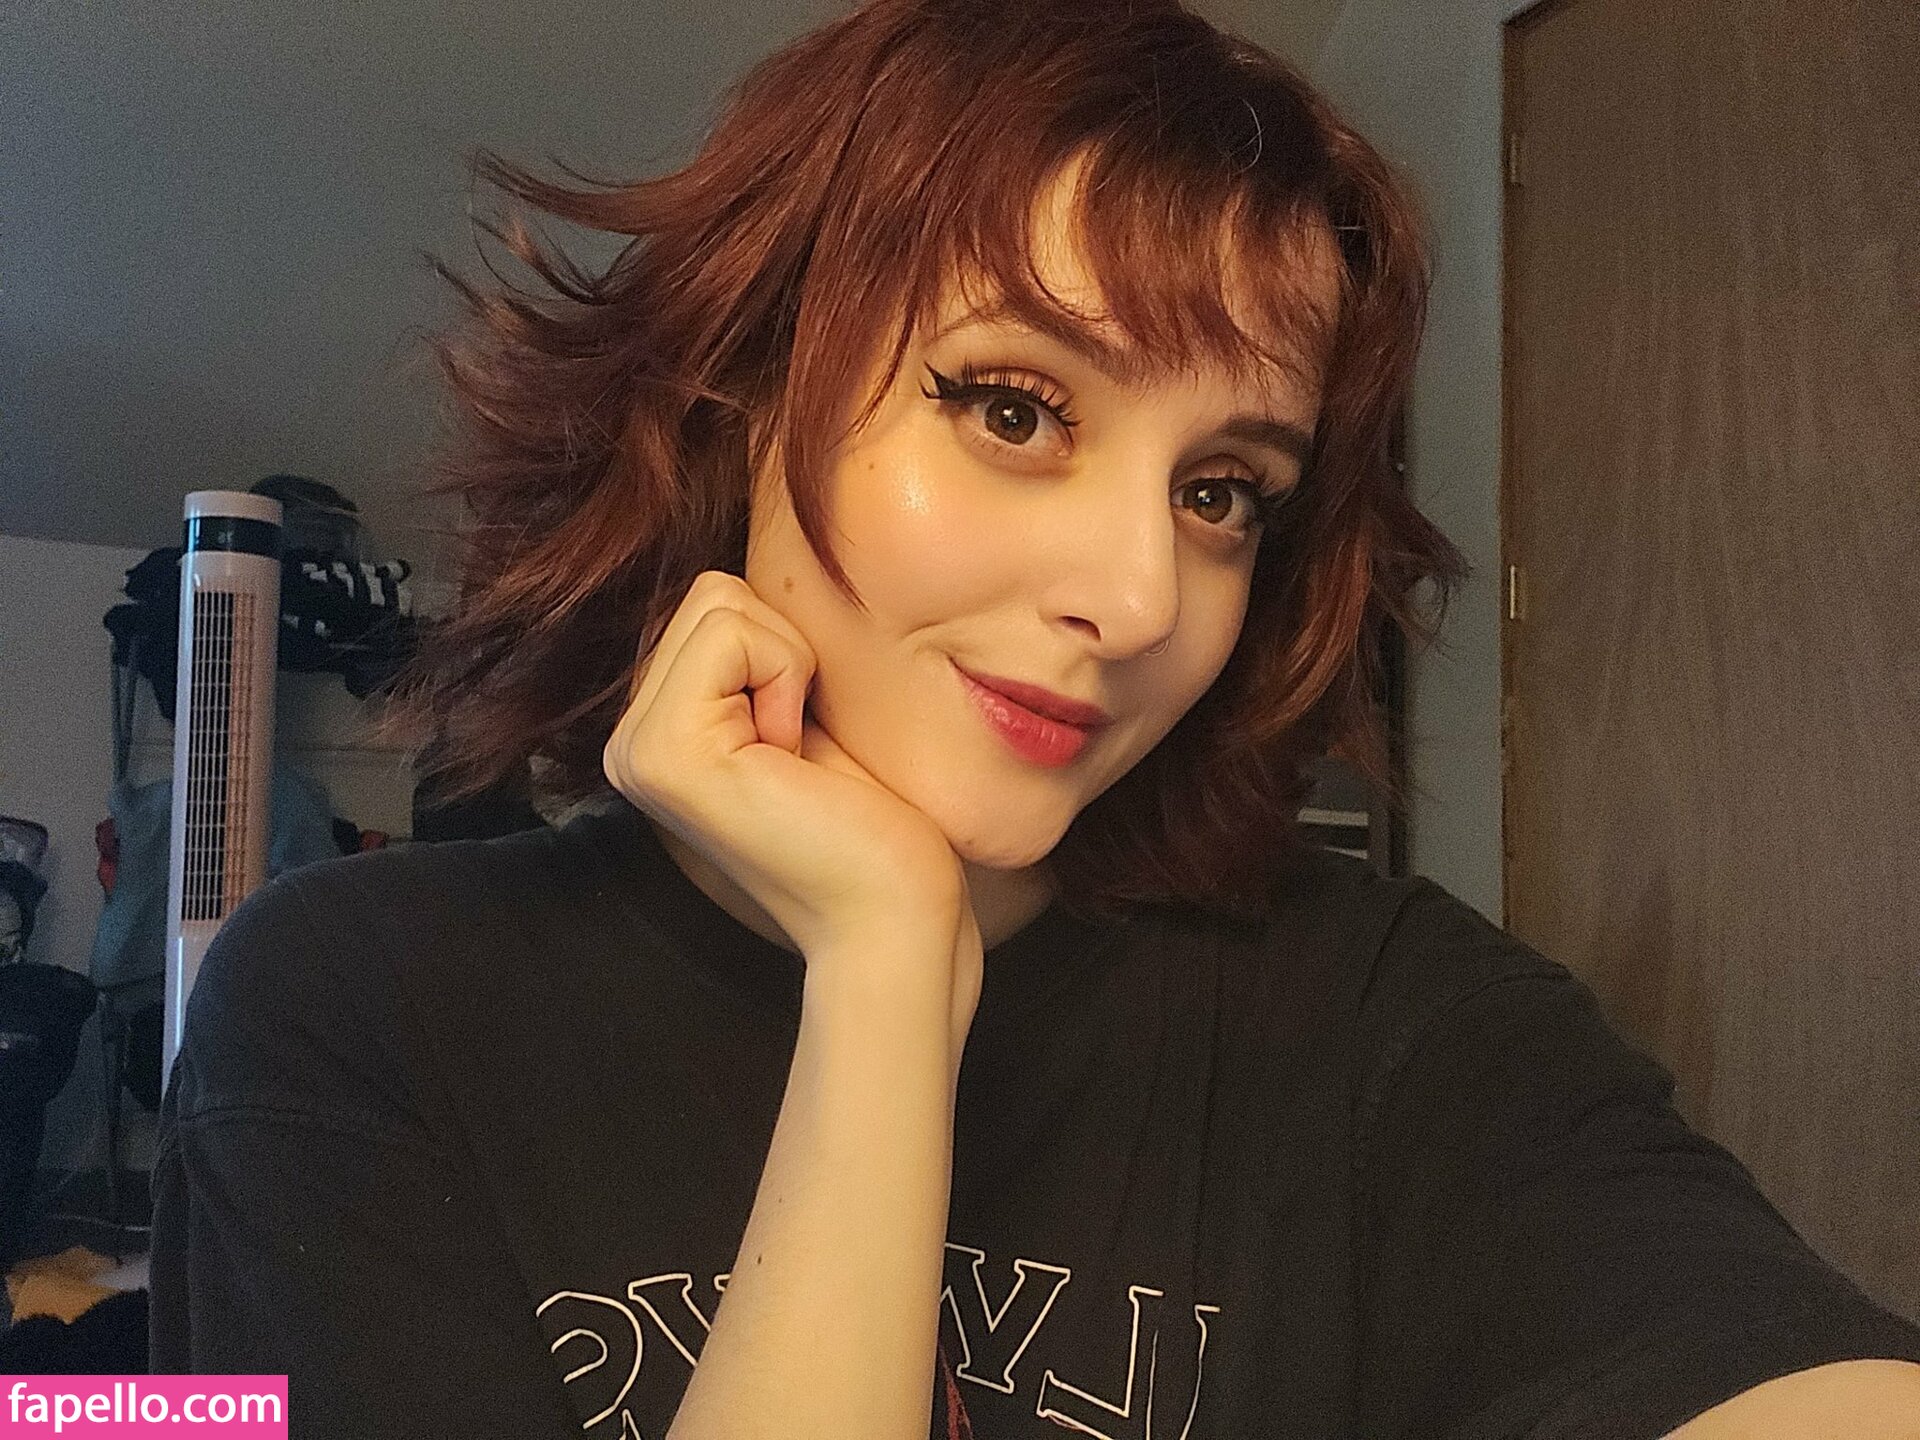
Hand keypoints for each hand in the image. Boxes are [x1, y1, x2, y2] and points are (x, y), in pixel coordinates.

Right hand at [603, 570, 968, 963]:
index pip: (717, 600)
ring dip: (791, 664)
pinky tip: (793, 756)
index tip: (804, 740)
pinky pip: (735, 633)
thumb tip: (770, 568)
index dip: (789, 649)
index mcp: (660, 729)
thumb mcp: (807, 713)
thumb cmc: (877, 821)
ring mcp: (637, 748)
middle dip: (787, 650)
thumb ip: (761, 656)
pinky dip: (788, 677)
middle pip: (714, 591)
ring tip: (797, 753)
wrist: (898, 915)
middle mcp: (630, 741)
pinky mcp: (664, 752)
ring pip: (722, 599)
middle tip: (802, 748)